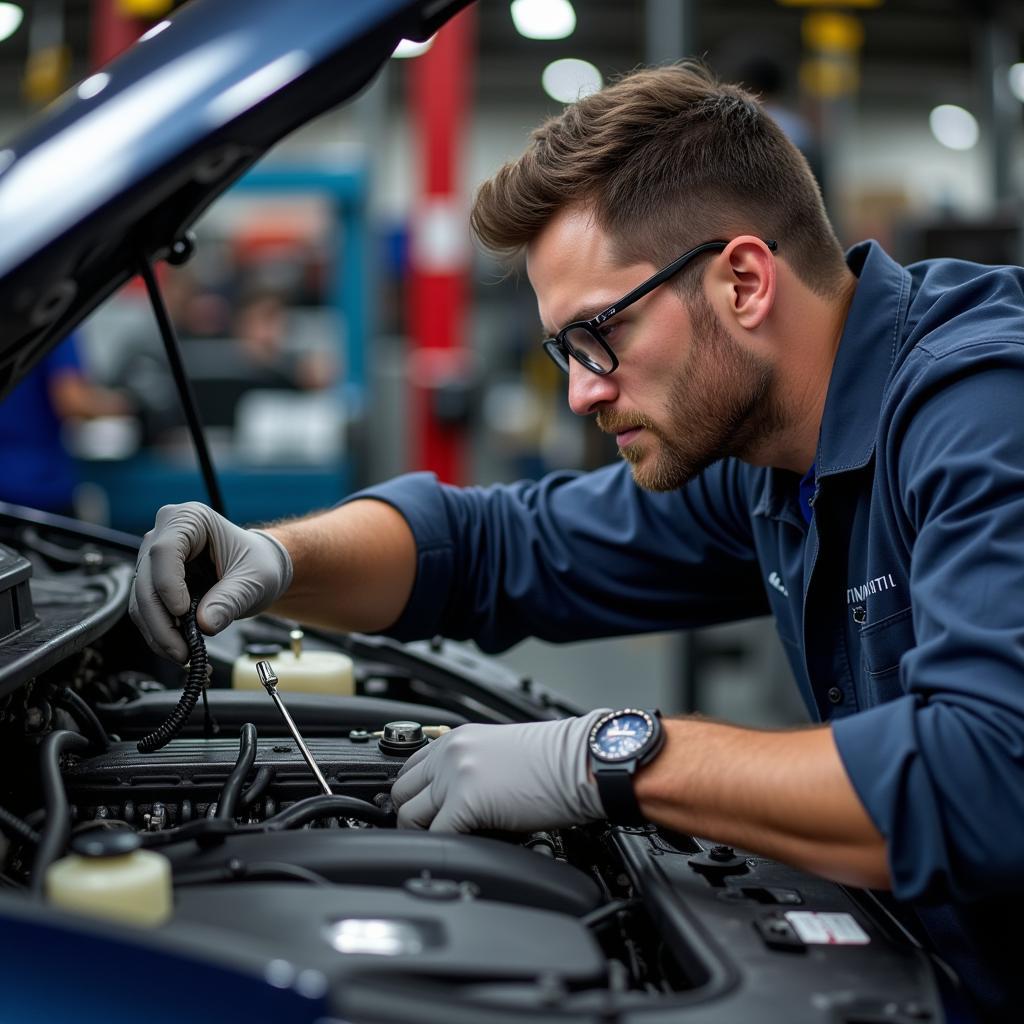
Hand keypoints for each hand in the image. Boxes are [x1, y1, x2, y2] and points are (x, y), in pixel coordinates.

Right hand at [129, 502, 292, 662]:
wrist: (259, 570)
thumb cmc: (259, 563)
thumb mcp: (253, 580)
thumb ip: (230, 600)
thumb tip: (205, 624)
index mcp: (189, 518)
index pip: (164, 550)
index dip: (168, 584)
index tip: (182, 612)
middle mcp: (163, 534)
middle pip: (146, 580)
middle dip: (161, 621)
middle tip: (181, 650)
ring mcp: (154, 559)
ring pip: (141, 600)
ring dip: (158, 633)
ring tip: (184, 655)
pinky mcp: (154, 582)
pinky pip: (147, 611)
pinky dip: (160, 633)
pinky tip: (179, 648)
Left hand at [390, 710, 609, 832]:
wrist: (580, 761)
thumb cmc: (555, 761)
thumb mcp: (499, 752)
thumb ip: (469, 768)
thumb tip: (454, 800)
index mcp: (456, 739)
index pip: (408, 769)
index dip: (412, 797)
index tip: (419, 815)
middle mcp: (450, 753)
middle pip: (401, 793)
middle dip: (411, 818)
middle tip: (432, 835)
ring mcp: (455, 775)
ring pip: (410, 816)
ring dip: (425, 835)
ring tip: (449, 845)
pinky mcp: (467, 800)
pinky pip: (437, 835)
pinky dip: (445, 847)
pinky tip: (464, 849)